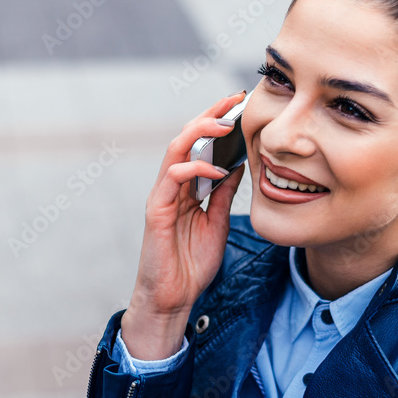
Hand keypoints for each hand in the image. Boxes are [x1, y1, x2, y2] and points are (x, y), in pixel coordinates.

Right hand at [121, 91, 247, 359]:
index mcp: (186, 188)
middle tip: (233, 100)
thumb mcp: (218, 222)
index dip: (217, 122)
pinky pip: (172, 180)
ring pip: (176, 151)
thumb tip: (240, 165)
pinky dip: (194, 170)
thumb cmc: (191, 263)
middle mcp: (171, 186)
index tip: (240, 104)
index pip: (200, 146)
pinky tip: (215, 170)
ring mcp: (162, 196)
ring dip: (200, 133)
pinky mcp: (156, 211)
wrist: (173, 298)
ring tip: (225, 125)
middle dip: (209, 116)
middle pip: (186, 139)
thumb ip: (224, 194)